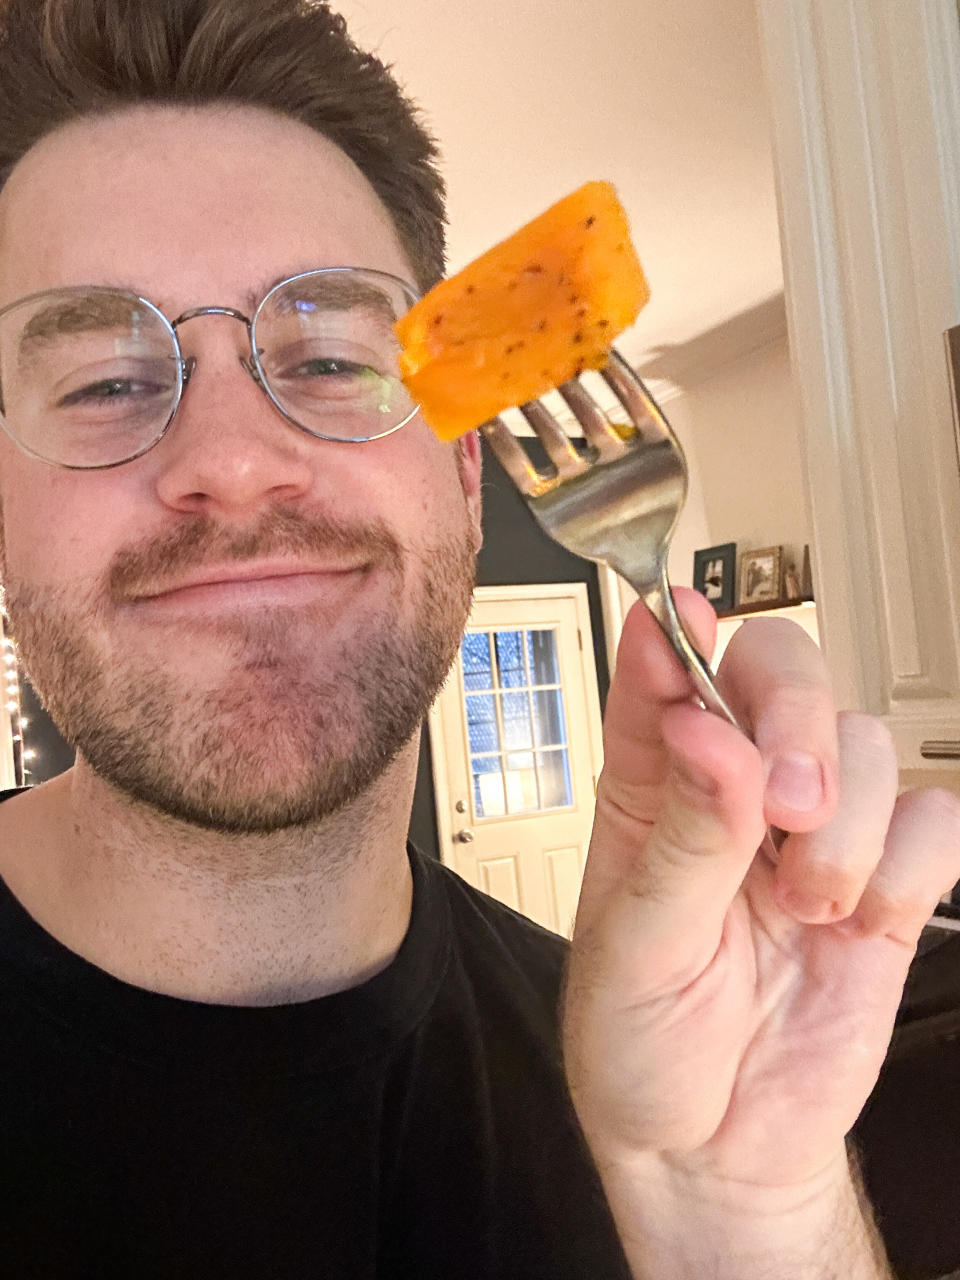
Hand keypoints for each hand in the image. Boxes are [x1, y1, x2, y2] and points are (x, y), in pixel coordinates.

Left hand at [563, 590, 959, 1272]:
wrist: (719, 1148)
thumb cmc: (644, 1046)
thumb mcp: (635, 949)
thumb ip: (684, 839)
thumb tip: (708, 735)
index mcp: (651, 792)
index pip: (662, 679)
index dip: (674, 635)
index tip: (677, 612)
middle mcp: (736, 794)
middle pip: (783, 674)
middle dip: (796, 719)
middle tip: (790, 804)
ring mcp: (814, 832)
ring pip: (864, 740)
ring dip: (846, 820)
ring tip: (805, 904)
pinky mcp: (881, 881)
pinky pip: (931, 818)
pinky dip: (909, 861)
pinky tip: (861, 916)